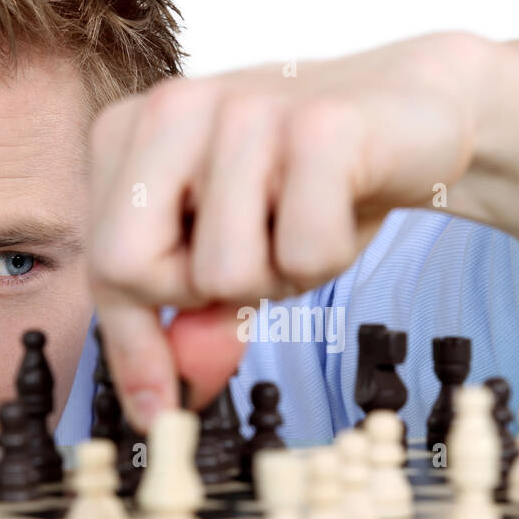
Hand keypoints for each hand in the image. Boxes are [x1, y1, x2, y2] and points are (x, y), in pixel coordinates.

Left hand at [86, 30, 492, 428]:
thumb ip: (188, 320)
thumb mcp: (235, 255)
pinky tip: (346, 203)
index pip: (103, 264)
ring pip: (223, 273)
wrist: (416, 112)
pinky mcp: (319, 125)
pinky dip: (331, 256)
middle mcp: (170, 108)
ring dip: (280, 276)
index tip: (156, 410)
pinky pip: (304, 254)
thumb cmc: (311, 187)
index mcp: (129, 134)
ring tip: (306, 220)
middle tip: (257, 262)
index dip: (131, 346)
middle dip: (196, 299)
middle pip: (126, 266)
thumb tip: (160, 406)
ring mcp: (242, 109)